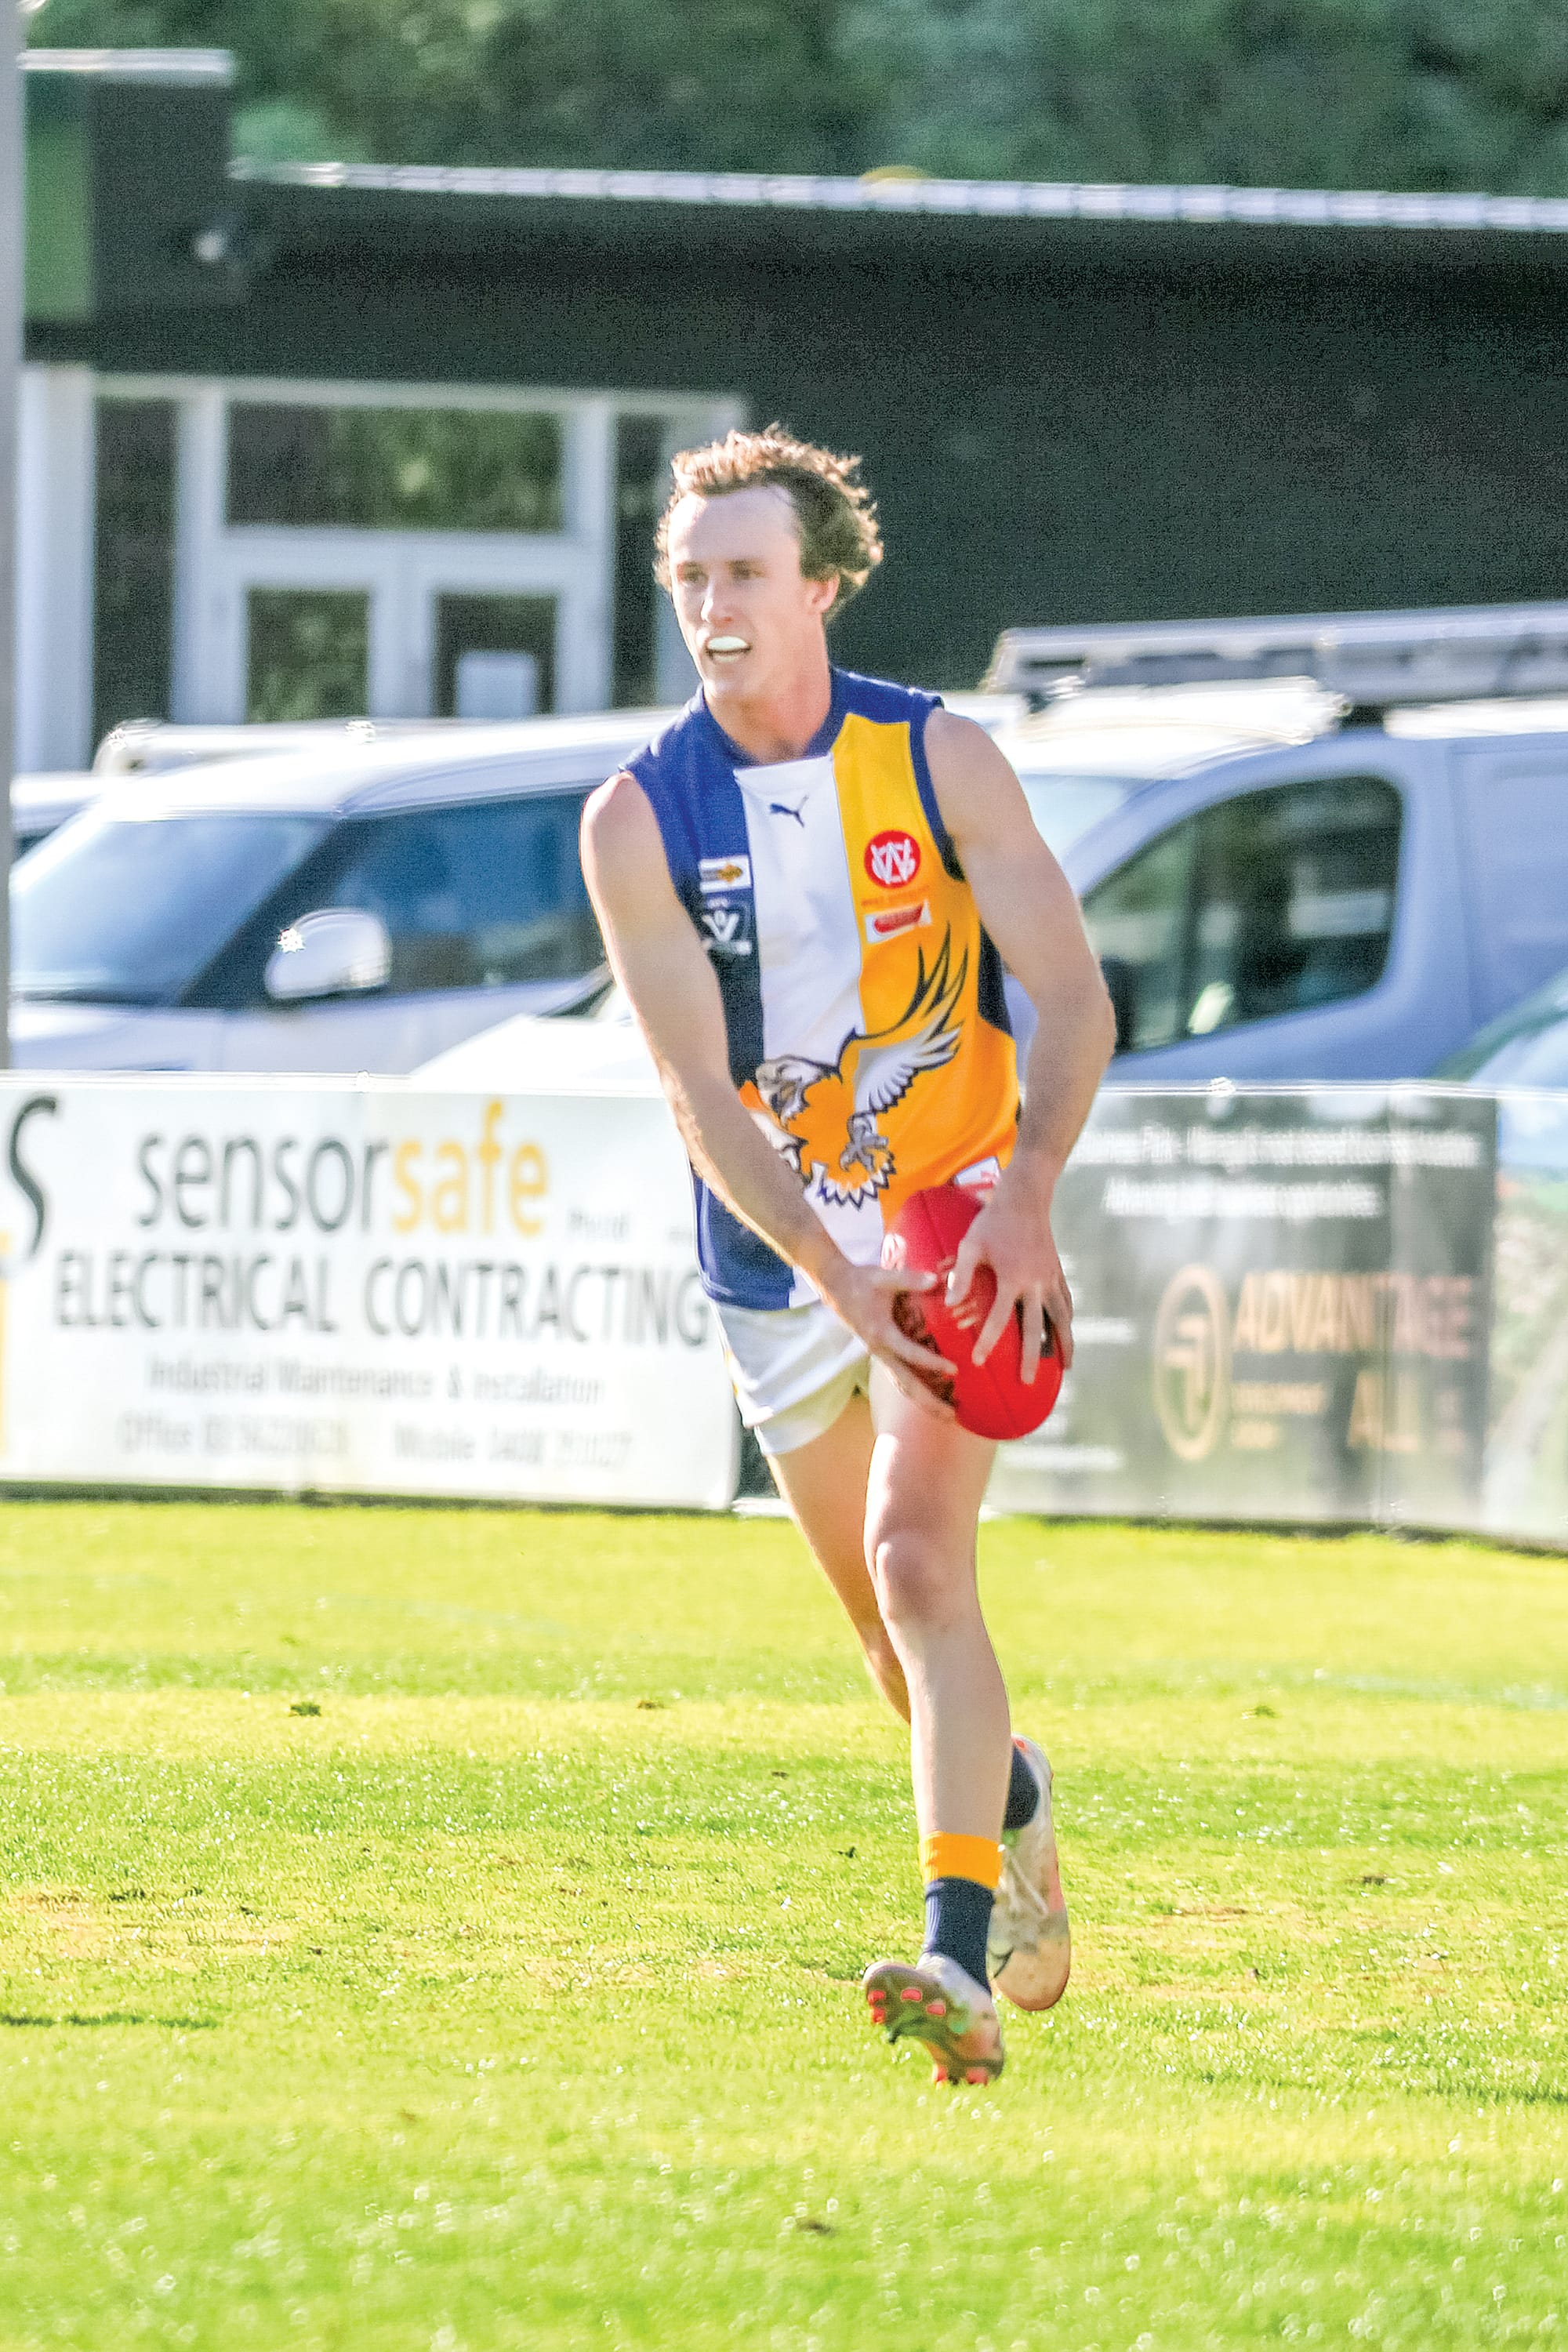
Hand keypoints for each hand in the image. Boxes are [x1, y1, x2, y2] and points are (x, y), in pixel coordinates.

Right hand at [818, 1262, 956, 1419]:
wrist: (835, 1286)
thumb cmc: (860, 1281)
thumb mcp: (884, 1277)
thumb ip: (910, 1279)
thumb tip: (936, 1280)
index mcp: (881, 1334)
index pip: (911, 1354)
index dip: (933, 1363)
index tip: (955, 1370)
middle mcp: (879, 1351)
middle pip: (906, 1384)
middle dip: (930, 1402)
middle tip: (953, 1416)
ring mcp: (879, 1354)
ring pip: (902, 1385)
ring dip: (924, 1401)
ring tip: (946, 1414)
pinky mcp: (881, 1353)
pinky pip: (899, 1377)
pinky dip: (916, 1389)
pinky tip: (932, 1394)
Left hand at [947, 1169, 1073, 1380]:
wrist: (1026, 1198)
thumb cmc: (992, 1221)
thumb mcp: (970, 1244)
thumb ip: (961, 1275)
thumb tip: (948, 1304)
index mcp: (1013, 1278)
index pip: (1000, 1318)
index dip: (988, 1341)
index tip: (978, 1362)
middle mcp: (1036, 1283)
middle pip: (1036, 1327)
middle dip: (1032, 1356)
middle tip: (1027, 1382)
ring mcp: (1051, 1279)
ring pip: (1061, 1318)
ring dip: (1063, 1344)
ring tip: (1065, 1368)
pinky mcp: (1057, 1274)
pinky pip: (1066, 1304)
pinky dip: (1068, 1322)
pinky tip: (1067, 1336)